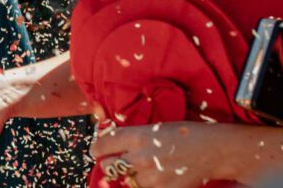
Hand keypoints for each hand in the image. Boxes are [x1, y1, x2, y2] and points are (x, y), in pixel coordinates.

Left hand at [90, 122, 232, 187]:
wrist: (215, 150)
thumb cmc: (186, 134)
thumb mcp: (156, 129)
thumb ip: (135, 139)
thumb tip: (118, 146)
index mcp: (137, 137)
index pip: (104, 144)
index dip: (97, 149)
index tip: (96, 152)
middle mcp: (140, 157)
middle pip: (109, 166)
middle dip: (110, 165)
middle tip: (116, 163)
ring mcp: (152, 176)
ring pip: (128, 181)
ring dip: (132, 177)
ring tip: (144, 170)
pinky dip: (149, 185)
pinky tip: (157, 178)